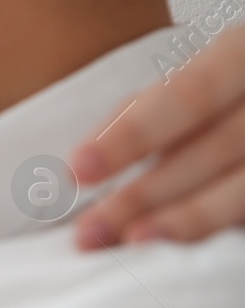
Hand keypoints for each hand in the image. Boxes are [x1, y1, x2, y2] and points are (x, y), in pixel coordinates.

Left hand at [72, 23, 244, 247]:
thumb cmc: (227, 89)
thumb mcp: (196, 78)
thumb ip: (146, 110)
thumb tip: (80, 165)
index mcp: (241, 57)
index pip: (186, 96)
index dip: (132, 135)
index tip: (79, 171)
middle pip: (213, 150)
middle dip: (146, 193)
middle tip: (89, 231)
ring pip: (243, 189)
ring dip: (186, 220)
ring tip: (134, 243)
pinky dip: (217, 230)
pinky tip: (182, 250)